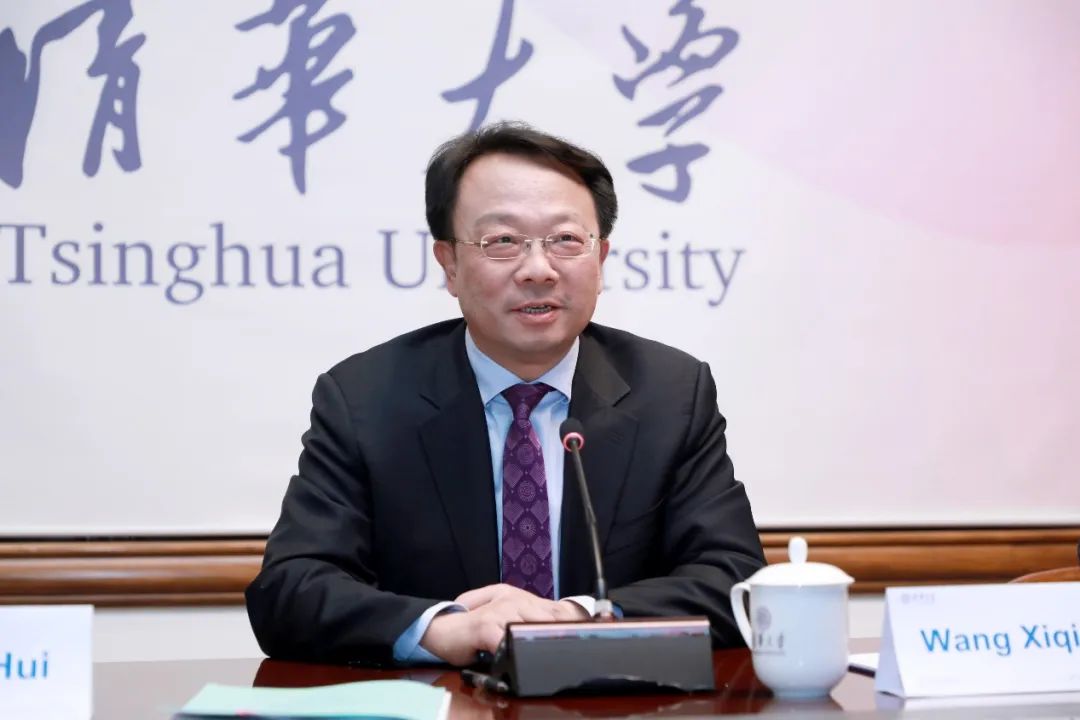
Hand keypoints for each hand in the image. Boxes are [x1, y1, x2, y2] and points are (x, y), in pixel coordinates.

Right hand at [419, 584, 587, 665]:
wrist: (440, 629)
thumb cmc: (474, 630)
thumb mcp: (505, 621)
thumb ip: (528, 623)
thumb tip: (561, 633)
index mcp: (521, 598)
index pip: (558, 608)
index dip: (574, 624)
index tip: (589, 638)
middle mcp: (513, 599)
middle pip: (550, 617)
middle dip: (562, 637)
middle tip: (576, 654)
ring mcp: (500, 610)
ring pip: (531, 628)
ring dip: (540, 645)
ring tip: (551, 660)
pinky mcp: (485, 625)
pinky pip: (506, 641)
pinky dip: (514, 655)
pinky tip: (519, 665)